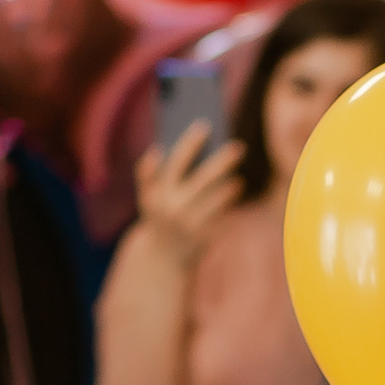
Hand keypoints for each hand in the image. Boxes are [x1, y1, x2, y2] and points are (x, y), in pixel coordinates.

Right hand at [133, 123, 242, 262]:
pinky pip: (223, 220)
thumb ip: (146, 174)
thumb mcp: (146, 199)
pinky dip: (229, 209)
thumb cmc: (157, 220)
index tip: (205, 125)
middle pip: (203, 179)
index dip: (191, 143)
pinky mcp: (206, 240)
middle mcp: (175, 208)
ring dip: (229, 188)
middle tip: (239, 146)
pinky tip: (234, 199)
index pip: (177, 162)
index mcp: (160, 194)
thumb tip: (157, 150)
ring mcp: (192, 225)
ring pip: (217, 201)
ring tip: (237, 179)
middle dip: (222, 161)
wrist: (162, 259)